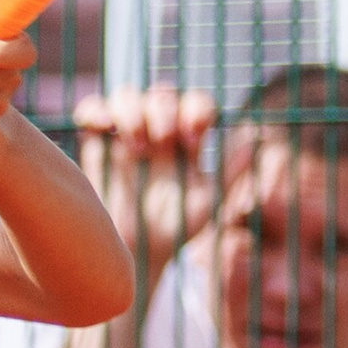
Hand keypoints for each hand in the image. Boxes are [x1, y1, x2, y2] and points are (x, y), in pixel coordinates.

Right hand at [70, 86, 218, 272]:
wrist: (137, 254)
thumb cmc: (175, 228)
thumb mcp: (208, 202)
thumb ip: (230, 171)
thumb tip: (255, 138)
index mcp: (187, 138)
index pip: (194, 103)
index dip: (196, 110)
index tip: (195, 140)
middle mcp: (157, 130)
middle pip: (161, 93)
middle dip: (164, 112)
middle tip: (164, 143)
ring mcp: (125, 134)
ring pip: (126, 95)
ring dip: (132, 111)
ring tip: (137, 148)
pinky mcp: (96, 143)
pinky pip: (92, 110)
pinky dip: (96, 111)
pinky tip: (104, 128)